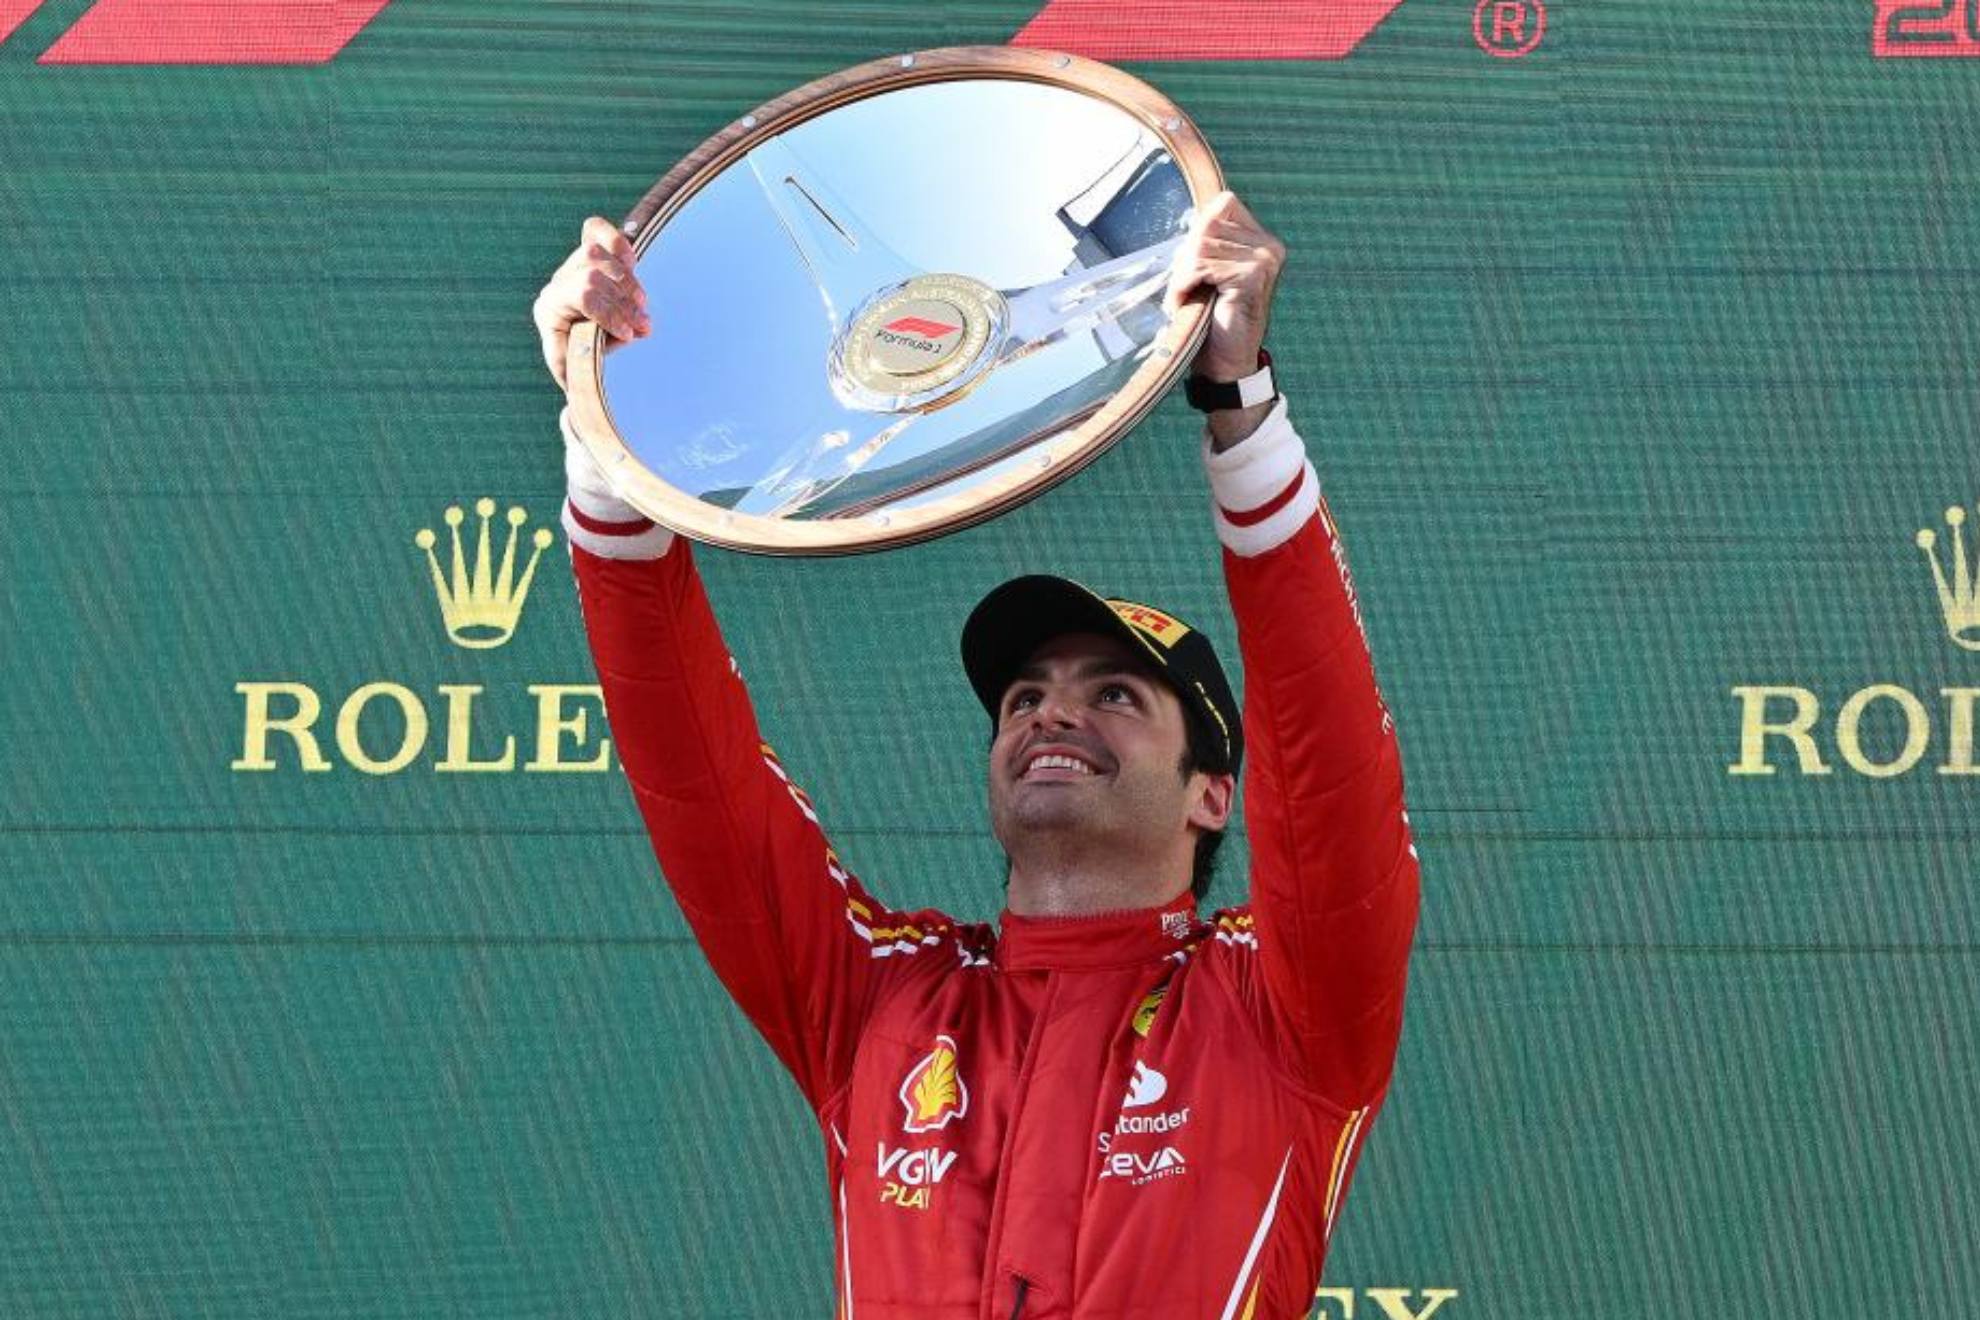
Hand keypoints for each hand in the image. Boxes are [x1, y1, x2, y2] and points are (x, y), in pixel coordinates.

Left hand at [532, 216, 651, 389]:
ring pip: (597, 256)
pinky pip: (594, 231)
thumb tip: (584, 373)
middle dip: (623, 304)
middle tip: (645, 327)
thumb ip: (577, 370)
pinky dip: (616, 242)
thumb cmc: (577, 359)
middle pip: (593, 276)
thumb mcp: (573, 370)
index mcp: (549, 308)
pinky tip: (633, 263)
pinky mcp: (587, 253)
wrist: (578, 345)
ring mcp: (572, 265)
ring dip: (627, 282)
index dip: (610, 313)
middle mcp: (558, 283)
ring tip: (643, 306)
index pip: (582, 296)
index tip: (630, 335)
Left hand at [1162, 191, 1286, 381]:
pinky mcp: (1253, 275)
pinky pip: (1202, 264)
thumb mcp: (1206, 273)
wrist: (1225, 363)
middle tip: (1184, 288)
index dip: (1198, 231)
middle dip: (1186, 257)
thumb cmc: (1212, 319)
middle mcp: (1268, 246)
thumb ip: (1204, 243)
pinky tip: (1186, 302)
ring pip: (1201, 245)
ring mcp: (1264, 259)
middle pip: (1207, 224)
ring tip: (1185, 298)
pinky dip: (1184, 284)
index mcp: (1260, 241)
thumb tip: (1192, 216)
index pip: (1223, 204)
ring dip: (1182, 275)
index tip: (1192, 266)